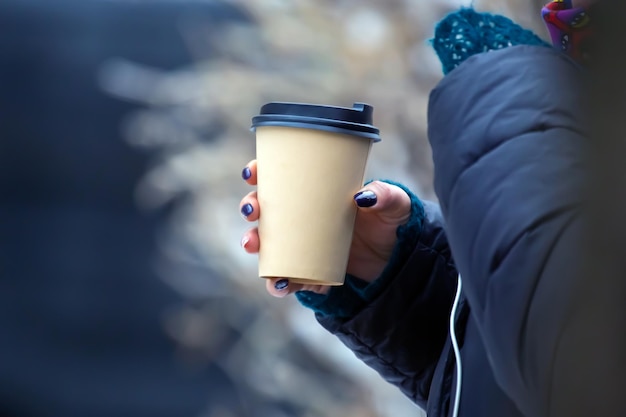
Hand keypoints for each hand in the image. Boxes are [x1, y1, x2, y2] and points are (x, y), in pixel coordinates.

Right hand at [240, 160, 411, 297]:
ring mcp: (302, 243)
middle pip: (264, 208)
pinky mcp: (307, 269)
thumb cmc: (391, 221)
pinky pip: (286, 276)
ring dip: (253, 243)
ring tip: (253, 247)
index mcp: (316, 190)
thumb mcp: (395, 204)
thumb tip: (361, 198)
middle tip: (252, 212)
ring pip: (266, 242)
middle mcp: (302, 215)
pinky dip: (280, 282)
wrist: (397, 258)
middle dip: (249, 207)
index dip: (259, 172)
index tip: (252, 174)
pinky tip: (282, 283)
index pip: (280, 176)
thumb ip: (384, 196)